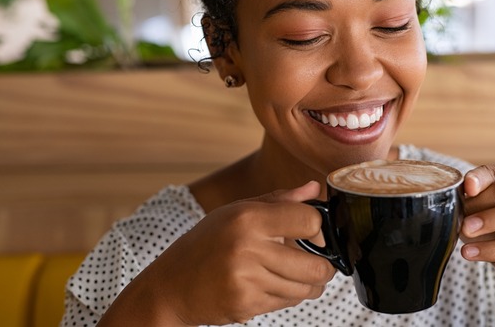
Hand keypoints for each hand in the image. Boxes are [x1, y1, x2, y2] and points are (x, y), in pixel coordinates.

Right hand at [100, 181, 335, 325]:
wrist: (171, 285)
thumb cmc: (206, 244)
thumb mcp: (236, 212)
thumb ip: (279, 201)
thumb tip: (313, 189)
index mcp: (248, 218)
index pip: (309, 221)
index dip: (319, 229)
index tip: (314, 235)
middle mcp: (248, 248)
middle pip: (315, 265)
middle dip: (323, 267)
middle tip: (317, 263)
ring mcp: (246, 280)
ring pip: (305, 289)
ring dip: (309, 285)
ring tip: (297, 276)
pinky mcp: (246, 305)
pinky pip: (287, 303)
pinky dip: (288, 297)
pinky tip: (273, 285)